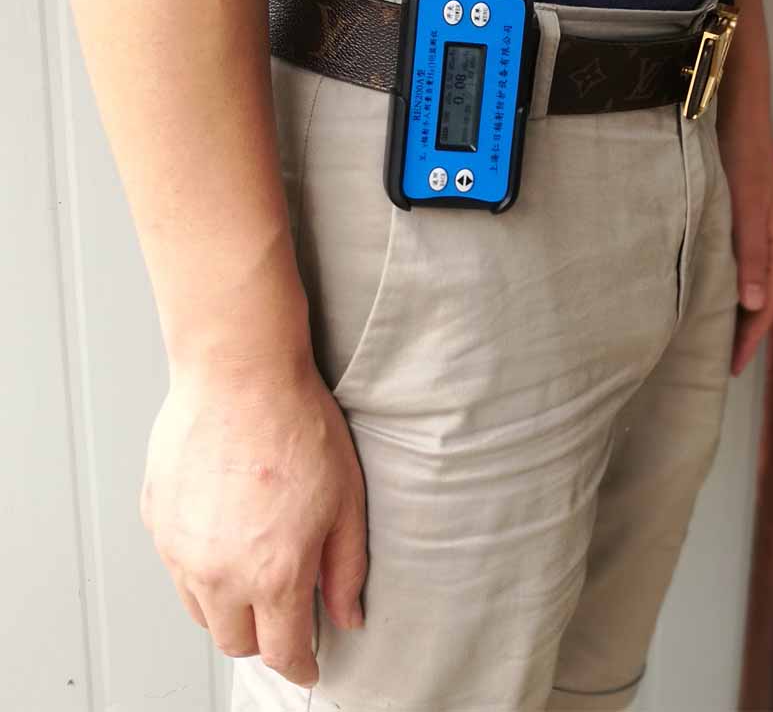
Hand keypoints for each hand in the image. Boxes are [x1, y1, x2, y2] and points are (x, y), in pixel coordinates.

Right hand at [139, 354, 366, 686]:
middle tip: (284, 608)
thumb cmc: (295, 426)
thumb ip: (345, 568)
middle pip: (235, 640)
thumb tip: (348, 615)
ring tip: (252, 565)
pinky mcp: (156, 519)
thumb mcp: (345, 499)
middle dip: (263, 636)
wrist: (240, 373)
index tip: (308, 664)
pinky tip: (223, 528)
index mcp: (273, 574)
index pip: (282, 652)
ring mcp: (179, 547)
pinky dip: (199, 565)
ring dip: (227, 604)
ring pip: (200, 609)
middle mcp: (218, 573)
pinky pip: (176, 565)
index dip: (300, 666)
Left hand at [718, 124, 772, 376]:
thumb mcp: (748, 209)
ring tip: (709, 335)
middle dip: (743, 330)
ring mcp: (752, 228)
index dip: (751, 335)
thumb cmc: (741, 159)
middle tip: (720, 361)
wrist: (733, 115)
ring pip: (745, 279)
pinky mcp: (734, 216)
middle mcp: (768, 239)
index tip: (732, 366)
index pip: (767, 302)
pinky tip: (703, 288)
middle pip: (759, 296)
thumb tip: (754, 307)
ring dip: (731, 307)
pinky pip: (731, 261)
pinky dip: (721, 281)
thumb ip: (750, 255)